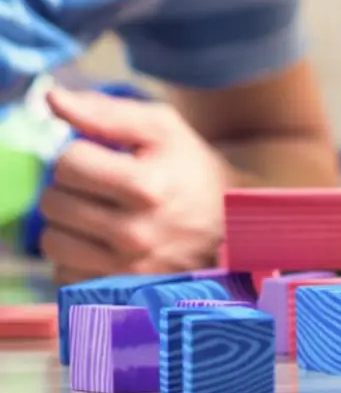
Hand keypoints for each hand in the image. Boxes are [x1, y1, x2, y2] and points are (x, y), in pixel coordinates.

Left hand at [37, 89, 227, 285]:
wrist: (236, 226)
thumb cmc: (194, 171)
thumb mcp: (163, 129)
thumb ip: (105, 111)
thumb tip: (51, 98)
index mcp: (148, 187)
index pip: (68, 163)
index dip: (82, 154)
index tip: (107, 160)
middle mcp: (137, 234)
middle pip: (54, 202)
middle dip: (73, 189)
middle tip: (105, 189)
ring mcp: (128, 270)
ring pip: (52, 240)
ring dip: (70, 225)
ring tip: (101, 216)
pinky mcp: (122, 294)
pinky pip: (64, 273)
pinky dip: (77, 258)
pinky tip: (104, 245)